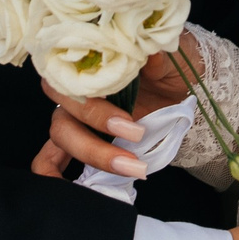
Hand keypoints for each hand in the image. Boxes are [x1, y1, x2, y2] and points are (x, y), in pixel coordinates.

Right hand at [30, 46, 195, 179]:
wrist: (187, 85)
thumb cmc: (175, 64)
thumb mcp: (172, 56)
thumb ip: (157, 55)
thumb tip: (148, 50)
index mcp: (95, 57)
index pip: (69, 74)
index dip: (91, 103)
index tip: (126, 122)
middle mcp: (79, 83)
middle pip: (62, 107)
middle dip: (94, 130)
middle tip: (134, 137)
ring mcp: (77, 111)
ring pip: (61, 132)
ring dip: (92, 153)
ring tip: (132, 167)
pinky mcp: (83, 135)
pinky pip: (51, 155)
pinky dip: (52, 173)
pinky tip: (67, 189)